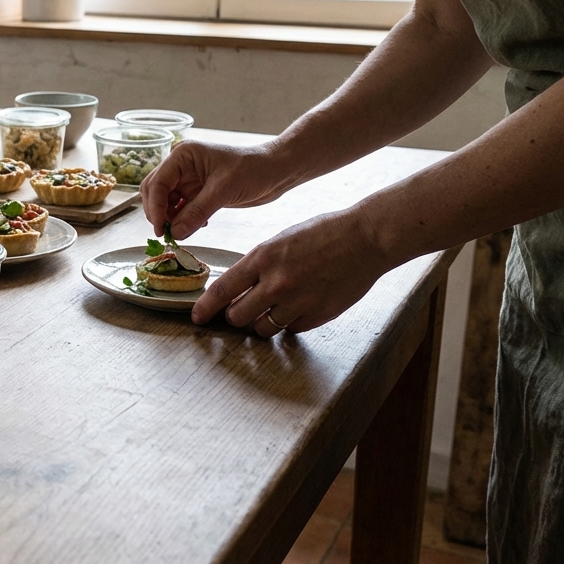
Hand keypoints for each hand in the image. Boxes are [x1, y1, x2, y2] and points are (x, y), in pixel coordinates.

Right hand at [140, 141, 289, 239]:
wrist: (275, 171)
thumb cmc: (253, 170)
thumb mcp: (224, 191)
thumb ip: (197, 212)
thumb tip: (175, 233)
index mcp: (183, 155)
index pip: (157, 182)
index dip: (155, 207)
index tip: (160, 230)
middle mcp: (180, 165)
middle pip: (154, 191)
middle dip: (159, 213)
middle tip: (168, 234)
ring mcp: (187, 179)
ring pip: (165, 202)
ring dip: (171, 218)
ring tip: (185, 231)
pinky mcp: (196, 192)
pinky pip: (179, 208)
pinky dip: (182, 219)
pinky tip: (198, 224)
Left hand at [192, 208, 393, 335]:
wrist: (366, 239)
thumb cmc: (322, 234)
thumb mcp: (280, 241)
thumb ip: (258, 265)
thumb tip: (236, 288)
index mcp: (263, 258)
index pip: (223, 290)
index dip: (206, 307)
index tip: (197, 317)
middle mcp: (277, 282)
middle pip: (238, 316)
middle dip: (235, 316)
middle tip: (241, 310)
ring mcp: (299, 301)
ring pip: (262, 328)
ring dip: (261, 322)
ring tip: (273, 307)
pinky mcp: (318, 315)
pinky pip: (290, 329)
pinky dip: (289, 323)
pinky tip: (299, 306)